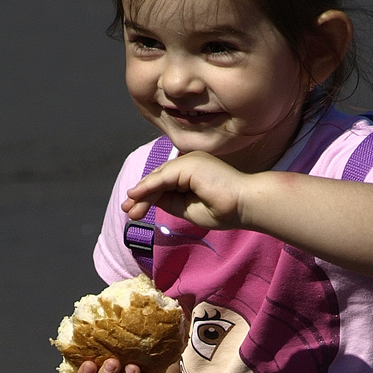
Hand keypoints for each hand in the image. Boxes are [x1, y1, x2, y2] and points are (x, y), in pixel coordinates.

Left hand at [121, 151, 247, 229]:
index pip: (164, 183)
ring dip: (142, 194)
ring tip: (129, 209)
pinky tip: (136, 195)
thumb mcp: (189, 209)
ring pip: (158, 178)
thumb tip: (150, 200)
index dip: (148, 196)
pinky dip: (148, 186)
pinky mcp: (190, 164)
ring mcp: (190, 161)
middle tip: (126, 210)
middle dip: (141, 196)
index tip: (134, 211)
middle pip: (159, 179)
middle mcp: (190, 163)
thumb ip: (170, 202)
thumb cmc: (225, 210)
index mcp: (193, 172)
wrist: (245, 206)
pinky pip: (164, 177)